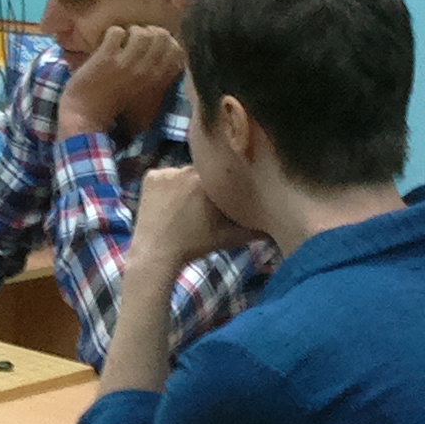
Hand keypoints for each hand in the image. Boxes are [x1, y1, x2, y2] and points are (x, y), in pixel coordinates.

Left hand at [57, 26, 186, 140]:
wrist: (87, 117)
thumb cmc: (116, 112)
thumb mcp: (148, 104)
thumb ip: (161, 85)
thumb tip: (173, 64)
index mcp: (159, 82)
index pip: (178, 51)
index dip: (167, 41)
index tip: (154, 44)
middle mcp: (147, 71)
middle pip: (162, 36)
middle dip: (149, 32)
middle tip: (136, 39)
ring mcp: (127, 64)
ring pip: (141, 32)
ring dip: (131, 31)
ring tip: (122, 40)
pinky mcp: (106, 58)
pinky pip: (117, 32)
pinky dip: (112, 33)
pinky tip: (107, 43)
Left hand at [127, 168, 255, 279]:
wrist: (156, 254)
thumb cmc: (195, 245)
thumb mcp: (229, 238)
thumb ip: (254, 230)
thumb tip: (274, 228)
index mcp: (207, 181)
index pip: (220, 173)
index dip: (222, 184)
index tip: (220, 197)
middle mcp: (186, 169)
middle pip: (201, 171)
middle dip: (204, 184)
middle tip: (200, 205)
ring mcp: (165, 172)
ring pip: (183, 173)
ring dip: (185, 184)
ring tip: (183, 206)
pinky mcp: (150, 176)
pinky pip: (164, 175)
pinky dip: (166, 185)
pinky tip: (167, 203)